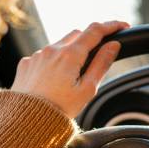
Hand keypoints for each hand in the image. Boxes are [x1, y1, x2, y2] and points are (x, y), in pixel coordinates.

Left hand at [11, 20, 129, 117]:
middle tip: (99, 52)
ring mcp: (37, 55)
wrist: (27, 121)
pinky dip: (54, 60)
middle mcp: (52, 50)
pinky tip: (55, 78)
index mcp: (69, 55)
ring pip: (59, 44)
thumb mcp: (87, 89)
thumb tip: (113, 46)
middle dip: (90, 38)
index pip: (95, 31)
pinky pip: (44, 55)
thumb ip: (101, 64)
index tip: (122, 26)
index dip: (111, 26)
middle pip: (77, 34)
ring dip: (71, 50)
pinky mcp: (27, 63)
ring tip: (74, 73)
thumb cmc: (59, 109)